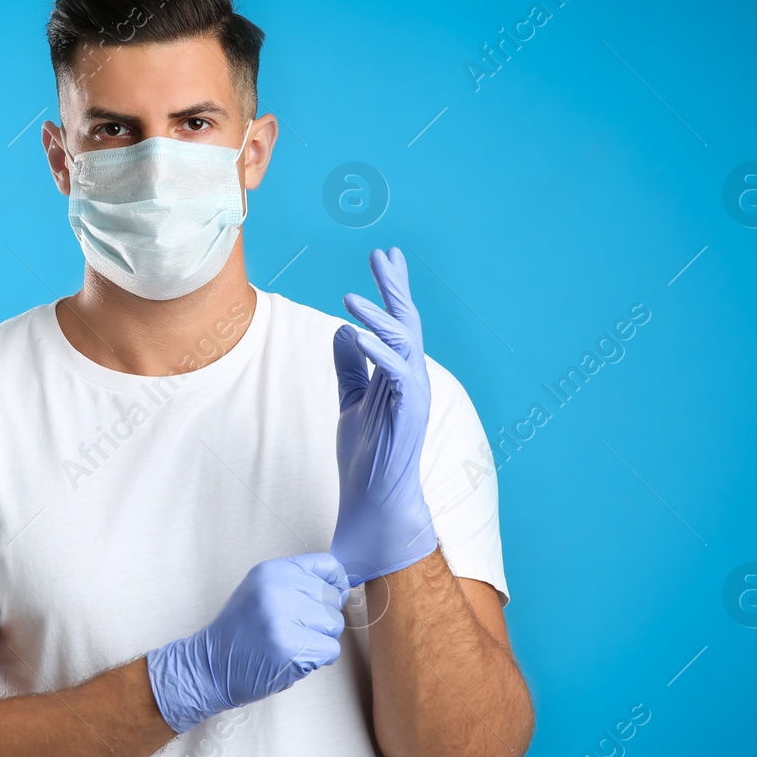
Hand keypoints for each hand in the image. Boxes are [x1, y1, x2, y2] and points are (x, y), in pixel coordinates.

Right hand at [146, 553, 348, 733]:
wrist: (210, 666)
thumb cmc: (240, 632)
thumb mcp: (261, 591)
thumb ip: (296, 583)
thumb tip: (341, 587)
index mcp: (272, 571)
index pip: (328, 566)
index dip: (334, 585)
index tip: (325, 599)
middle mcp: (278, 589)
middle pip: (333, 599)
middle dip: (321, 618)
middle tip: (293, 629)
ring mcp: (284, 618)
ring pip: (334, 625)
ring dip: (319, 639)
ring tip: (291, 643)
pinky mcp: (292, 648)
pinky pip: (330, 649)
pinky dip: (317, 659)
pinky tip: (293, 658)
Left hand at [330, 247, 436, 585]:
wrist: (374, 503)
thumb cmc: (364, 457)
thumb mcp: (349, 403)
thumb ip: (349, 368)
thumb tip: (342, 329)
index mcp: (398, 374)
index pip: (396, 322)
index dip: (391, 289)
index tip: (384, 257)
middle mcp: (412, 379)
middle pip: (407, 322)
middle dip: (395, 286)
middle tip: (383, 254)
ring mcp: (414, 395)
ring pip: (404, 343)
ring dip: (379, 316)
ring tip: (350, 295)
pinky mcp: (409, 413)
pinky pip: (396, 374)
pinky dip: (377, 351)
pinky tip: (357, 332)